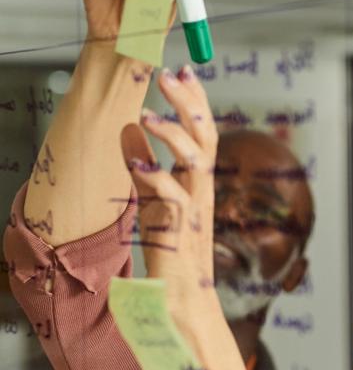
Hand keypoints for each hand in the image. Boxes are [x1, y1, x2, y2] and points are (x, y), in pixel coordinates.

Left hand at [120, 67, 216, 310]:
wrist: (180, 298)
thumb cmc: (170, 252)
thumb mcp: (155, 202)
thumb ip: (145, 167)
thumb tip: (130, 131)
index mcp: (197, 183)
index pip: (202, 133)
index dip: (194, 101)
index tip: (182, 70)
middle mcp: (202, 192)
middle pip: (205, 138)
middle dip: (189, 104)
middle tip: (169, 74)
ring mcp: (195, 210)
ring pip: (197, 162)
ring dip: (174, 136)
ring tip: (150, 116)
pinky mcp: (182, 230)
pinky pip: (174, 198)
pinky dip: (158, 179)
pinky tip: (139, 167)